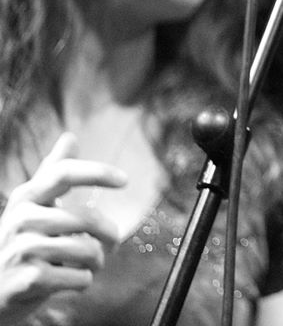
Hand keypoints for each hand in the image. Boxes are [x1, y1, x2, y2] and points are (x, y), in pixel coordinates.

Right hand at [0, 133, 126, 322]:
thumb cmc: (21, 243)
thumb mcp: (32, 206)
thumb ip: (51, 174)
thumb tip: (70, 137)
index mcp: (26, 197)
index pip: (63, 173)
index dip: (96, 172)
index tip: (125, 180)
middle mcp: (21, 219)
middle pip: (87, 218)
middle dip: (109, 234)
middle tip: (112, 243)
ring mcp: (22, 249)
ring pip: (87, 250)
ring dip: (97, 261)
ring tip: (89, 264)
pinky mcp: (29, 279)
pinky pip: (79, 277)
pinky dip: (84, 282)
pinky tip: (71, 281)